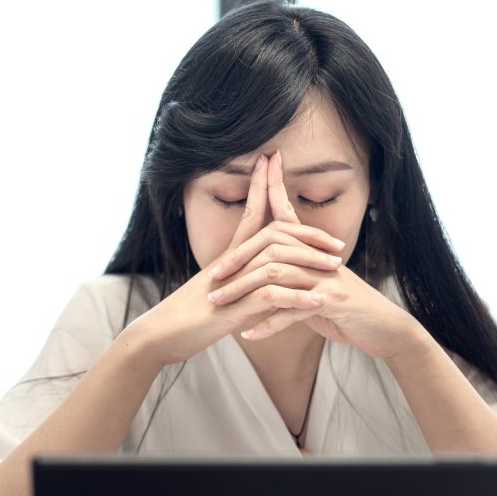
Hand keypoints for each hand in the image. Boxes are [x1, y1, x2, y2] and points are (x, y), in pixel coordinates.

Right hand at [126, 153, 343, 367]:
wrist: (159, 335)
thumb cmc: (186, 315)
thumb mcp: (217, 293)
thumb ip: (238, 282)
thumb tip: (260, 278)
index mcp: (227, 258)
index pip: (250, 214)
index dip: (262, 185)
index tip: (272, 160)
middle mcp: (230, 264)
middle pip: (272, 233)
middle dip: (305, 231)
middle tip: (337, 241)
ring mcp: (232, 284)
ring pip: (276, 262)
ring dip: (309, 263)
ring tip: (336, 270)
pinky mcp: (233, 308)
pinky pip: (271, 297)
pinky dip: (298, 299)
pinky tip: (320, 301)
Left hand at [208, 151, 422, 360]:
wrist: (385, 330)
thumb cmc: (348, 311)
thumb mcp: (318, 289)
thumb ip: (295, 277)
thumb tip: (266, 274)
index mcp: (315, 251)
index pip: (287, 215)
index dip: (274, 189)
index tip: (260, 167)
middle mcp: (320, 258)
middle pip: (271, 246)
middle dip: (239, 259)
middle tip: (213, 275)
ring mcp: (327, 278)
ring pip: (276, 277)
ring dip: (244, 292)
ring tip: (220, 305)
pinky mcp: (332, 301)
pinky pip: (293, 310)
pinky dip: (269, 323)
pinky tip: (248, 334)